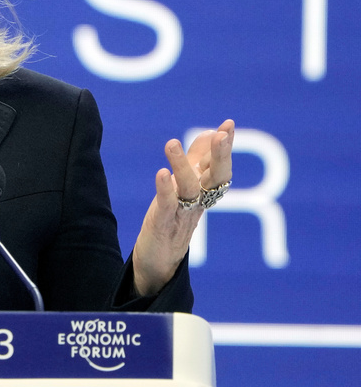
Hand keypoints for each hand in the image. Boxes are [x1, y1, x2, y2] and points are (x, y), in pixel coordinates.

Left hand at [131, 119, 234, 296]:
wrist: (157, 261)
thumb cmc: (172, 220)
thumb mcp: (186, 187)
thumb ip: (197, 161)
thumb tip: (210, 133)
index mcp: (204, 192)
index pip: (218, 167)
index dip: (224, 148)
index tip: (228, 125)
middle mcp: (197, 202)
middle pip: (214, 178)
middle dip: (219, 156)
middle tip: (222, 135)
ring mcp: (182, 214)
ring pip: (188, 189)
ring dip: (181, 165)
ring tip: (171, 143)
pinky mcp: (163, 225)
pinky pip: (166, 205)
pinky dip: (164, 189)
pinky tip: (161, 173)